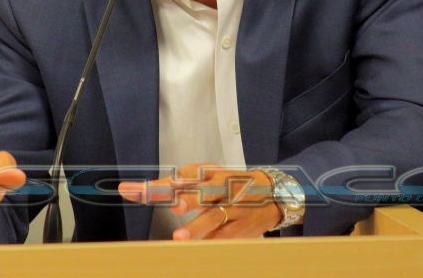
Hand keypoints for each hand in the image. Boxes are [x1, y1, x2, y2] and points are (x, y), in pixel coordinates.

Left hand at [117, 162, 280, 239]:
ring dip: (196, 227)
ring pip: (214, 217)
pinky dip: (211, 241)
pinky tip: (197, 249)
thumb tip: (148, 187)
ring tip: (178, 238)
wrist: (273, 194)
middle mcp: (222, 188)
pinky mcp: (240, 228)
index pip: (189, 173)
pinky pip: (224, 235)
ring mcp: (233, 208)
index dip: (169, 180)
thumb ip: (181, 182)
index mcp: (212, 173)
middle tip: (175, 204)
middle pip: (203, 192)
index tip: (148, 186)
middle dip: (189, 198)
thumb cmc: (233, 185)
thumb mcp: (211, 177)